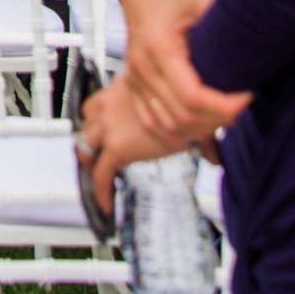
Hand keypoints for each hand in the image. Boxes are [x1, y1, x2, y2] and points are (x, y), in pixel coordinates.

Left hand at [76, 75, 185, 216]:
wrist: (190, 102)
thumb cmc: (191, 100)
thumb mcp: (178, 106)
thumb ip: (180, 122)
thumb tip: (209, 153)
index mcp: (121, 88)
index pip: (94, 106)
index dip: (95, 123)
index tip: (101, 134)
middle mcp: (109, 103)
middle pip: (86, 125)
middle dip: (91, 143)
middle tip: (98, 157)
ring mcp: (109, 125)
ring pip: (86, 148)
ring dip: (91, 163)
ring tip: (99, 177)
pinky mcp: (117, 147)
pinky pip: (101, 174)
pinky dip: (101, 192)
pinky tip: (107, 205)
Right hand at [117, 0, 249, 139]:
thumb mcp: (203, 3)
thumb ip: (228, 25)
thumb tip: (263, 41)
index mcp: (159, 47)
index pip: (193, 97)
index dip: (224, 106)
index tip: (247, 95)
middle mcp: (142, 67)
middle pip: (183, 117)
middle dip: (218, 119)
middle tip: (241, 104)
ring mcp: (134, 79)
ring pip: (168, 126)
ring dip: (199, 129)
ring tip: (223, 113)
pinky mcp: (133, 86)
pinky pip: (153, 123)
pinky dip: (177, 131)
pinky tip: (198, 123)